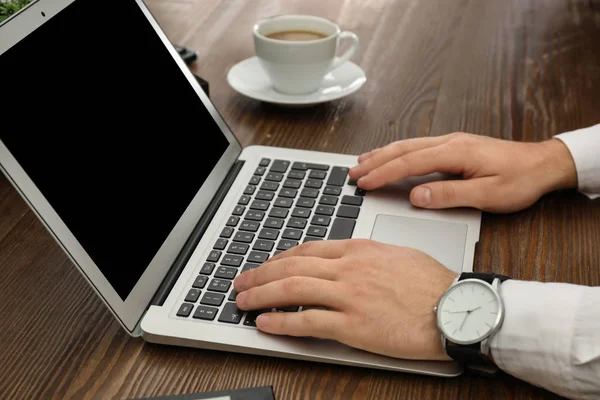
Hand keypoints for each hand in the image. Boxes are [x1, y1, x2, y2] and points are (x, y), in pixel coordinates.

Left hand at [233, 239, 456, 360]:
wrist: (456, 308)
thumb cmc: (433, 283)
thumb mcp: (396, 254)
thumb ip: (366, 255)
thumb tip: (347, 258)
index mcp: (359, 250)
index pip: (307, 249)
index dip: (280, 258)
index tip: (267, 264)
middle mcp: (349, 268)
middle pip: (292, 266)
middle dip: (260, 274)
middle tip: (241, 281)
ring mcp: (349, 295)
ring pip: (292, 289)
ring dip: (262, 294)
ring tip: (243, 300)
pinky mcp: (353, 324)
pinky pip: (307, 320)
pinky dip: (281, 321)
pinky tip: (266, 324)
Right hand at [348, 133, 577, 212]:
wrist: (543, 164)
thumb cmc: (520, 181)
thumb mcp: (488, 195)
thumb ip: (450, 195)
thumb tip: (417, 196)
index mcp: (455, 153)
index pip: (409, 163)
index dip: (383, 173)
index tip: (363, 183)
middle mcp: (449, 142)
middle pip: (403, 150)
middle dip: (375, 161)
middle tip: (352, 173)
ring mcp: (451, 142)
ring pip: (408, 145)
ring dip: (383, 154)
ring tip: (362, 162)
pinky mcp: (455, 146)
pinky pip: (418, 146)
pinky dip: (398, 152)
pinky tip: (391, 156)